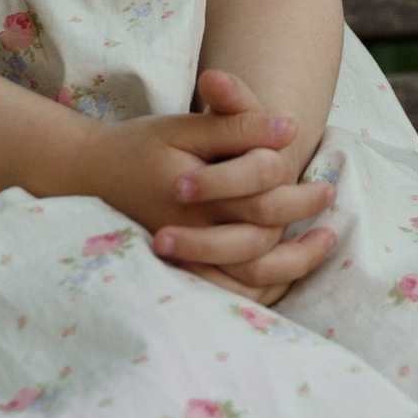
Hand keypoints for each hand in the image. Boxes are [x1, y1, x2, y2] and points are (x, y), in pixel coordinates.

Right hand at [118, 65, 337, 302]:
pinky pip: (231, 292)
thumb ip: (234, 125)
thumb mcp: (183, 126)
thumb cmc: (139, 145)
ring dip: (292, 265)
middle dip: (301, 225)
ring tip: (323, 242)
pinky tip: (287, 271)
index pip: (259, 195)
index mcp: (195, 194)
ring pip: (249, 276)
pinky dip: (262, 287)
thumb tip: (288, 128)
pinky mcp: (184, 268)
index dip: (295, 189)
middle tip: (328, 207)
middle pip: (261, 242)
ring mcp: (187, 257)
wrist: (89, 174)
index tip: (325, 183)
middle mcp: (192, 232)